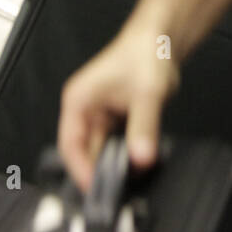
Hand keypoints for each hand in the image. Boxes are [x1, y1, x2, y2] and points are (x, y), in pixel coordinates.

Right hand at [58, 28, 180, 192]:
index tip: (96, 189)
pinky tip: (135, 165)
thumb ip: (144, 127)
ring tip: (128, 180)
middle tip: (116, 191)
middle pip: (84, 151)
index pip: (69, 144)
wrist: (161, 40)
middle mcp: (84, 109)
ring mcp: (99, 115)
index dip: (80, 170)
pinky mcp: (114, 118)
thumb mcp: (146, 94)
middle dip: (99, 171)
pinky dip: (124, 156)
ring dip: (113, 165)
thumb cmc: (145, 55)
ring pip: (100, 150)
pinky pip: (115, 144)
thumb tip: (141, 157)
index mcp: (78, 100)